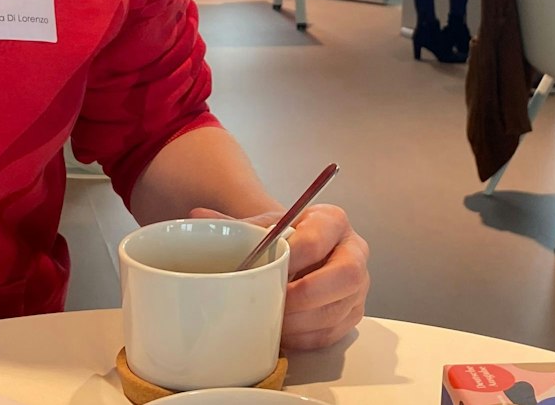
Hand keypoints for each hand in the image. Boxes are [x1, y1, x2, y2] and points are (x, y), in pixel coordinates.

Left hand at [193, 205, 367, 350]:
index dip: (291, 259)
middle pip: (346, 275)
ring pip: (338, 309)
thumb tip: (196, 216)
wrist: (302, 248)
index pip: (317, 240)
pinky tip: (282, 335)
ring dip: (301, 322)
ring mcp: (358, 286)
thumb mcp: (265, 222)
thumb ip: (235, 223)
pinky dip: (304, 338)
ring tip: (271, 323)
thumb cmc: (286, 236)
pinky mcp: (353, 313)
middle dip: (306, 295)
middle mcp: (354, 251)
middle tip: (274, 303)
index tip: (263, 270)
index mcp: (332, 221)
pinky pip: (333, 333)